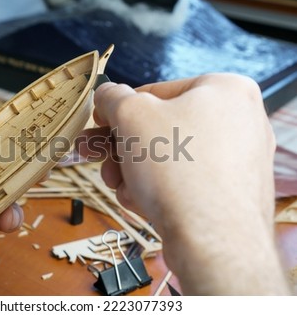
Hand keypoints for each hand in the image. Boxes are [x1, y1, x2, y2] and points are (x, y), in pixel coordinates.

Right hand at [78, 74, 289, 293]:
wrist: (212, 242)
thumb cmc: (179, 171)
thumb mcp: (131, 116)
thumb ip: (113, 97)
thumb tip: (106, 94)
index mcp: (225, 90)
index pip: (156, 91)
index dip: (119, 108)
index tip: (99, 123)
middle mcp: (238, 122)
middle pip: (160, 128)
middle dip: (121, 146)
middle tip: (94, 154)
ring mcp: (237, 161)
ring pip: (167, 158)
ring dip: (133, 171)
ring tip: (117, 184)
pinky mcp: (229, 193)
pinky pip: (182, 182)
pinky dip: (156, 189)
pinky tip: (139, 201)